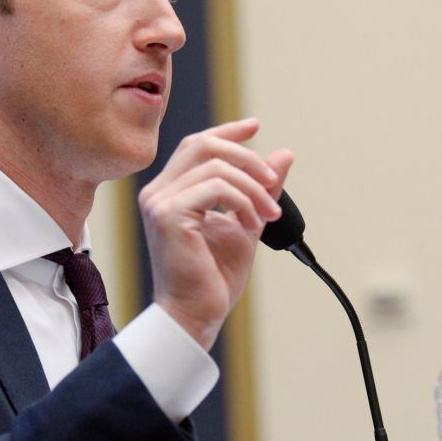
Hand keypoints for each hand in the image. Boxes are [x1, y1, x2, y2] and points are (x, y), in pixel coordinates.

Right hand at [138, 118, 293, 349]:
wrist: (196, 314)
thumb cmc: (213, 277)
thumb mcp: (246, 222)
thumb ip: (261, 189)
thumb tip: (284, 154)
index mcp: (169, 192)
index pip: (195, 145)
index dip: (227, 131)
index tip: (256, 126)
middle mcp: (157, 192)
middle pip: (202, 145)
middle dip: (246, 156)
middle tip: (272, 181)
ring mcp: (159, 203)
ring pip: (215, 166)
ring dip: (253, 187)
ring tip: (268, 214)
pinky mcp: (169, 216)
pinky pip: (215, 188)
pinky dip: (243, 201)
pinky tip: (253, 223)